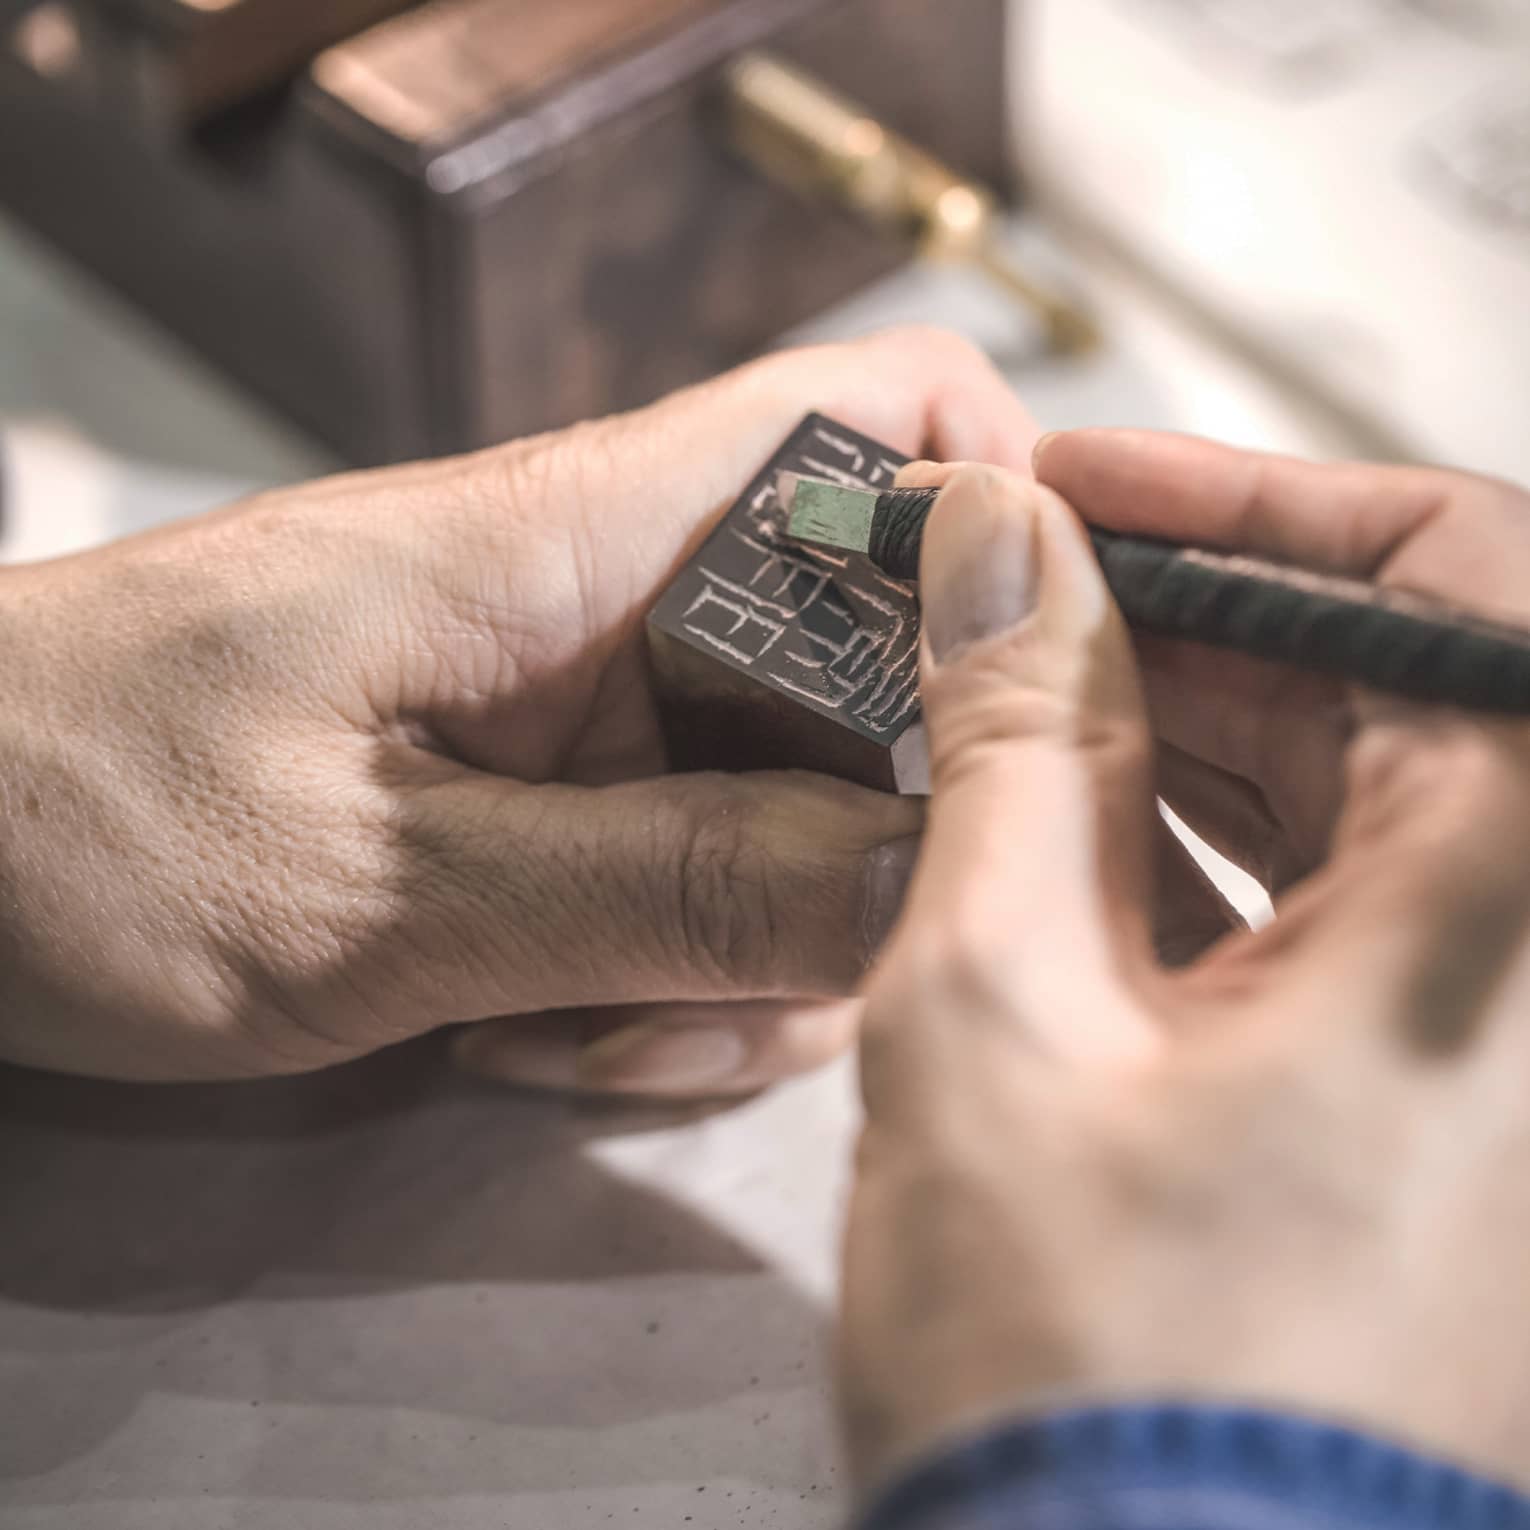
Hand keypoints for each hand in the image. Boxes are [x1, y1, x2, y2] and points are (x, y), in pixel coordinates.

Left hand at [0, 329, 1042, 1087]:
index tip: (1045, 705)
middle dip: (863, 850)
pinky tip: (533, 1030)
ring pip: (797, 810)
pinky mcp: (558, 800)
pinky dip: (660, 982)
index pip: (877, 416)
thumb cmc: (76, 816)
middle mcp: (619, 605)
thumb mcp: (378, 891)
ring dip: (740, 954)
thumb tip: (919, 881)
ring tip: (572, 1030)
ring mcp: (595, 712)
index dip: (1005, 521)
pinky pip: (698, 882)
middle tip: (752, 981)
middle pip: (877, 670)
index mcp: (582, 537)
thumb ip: (658, 885)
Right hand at [840, 462, 1529, 1494]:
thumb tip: (999, 546)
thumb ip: (1009, 746)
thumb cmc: (1091, 1380)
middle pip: (1391, 685)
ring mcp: (1509, 1038)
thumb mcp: (1002, 1010)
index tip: (1080, 482)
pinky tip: (1066, 822)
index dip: (1242, 502)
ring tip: (1005, 696)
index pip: (1452, 579)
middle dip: (1178, 617)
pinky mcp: (1448, 1103)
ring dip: (1178, 724)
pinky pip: (1351, 906)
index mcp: (1518, 910)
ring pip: (1364, 792)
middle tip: (1006, 588)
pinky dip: (1211, 841)